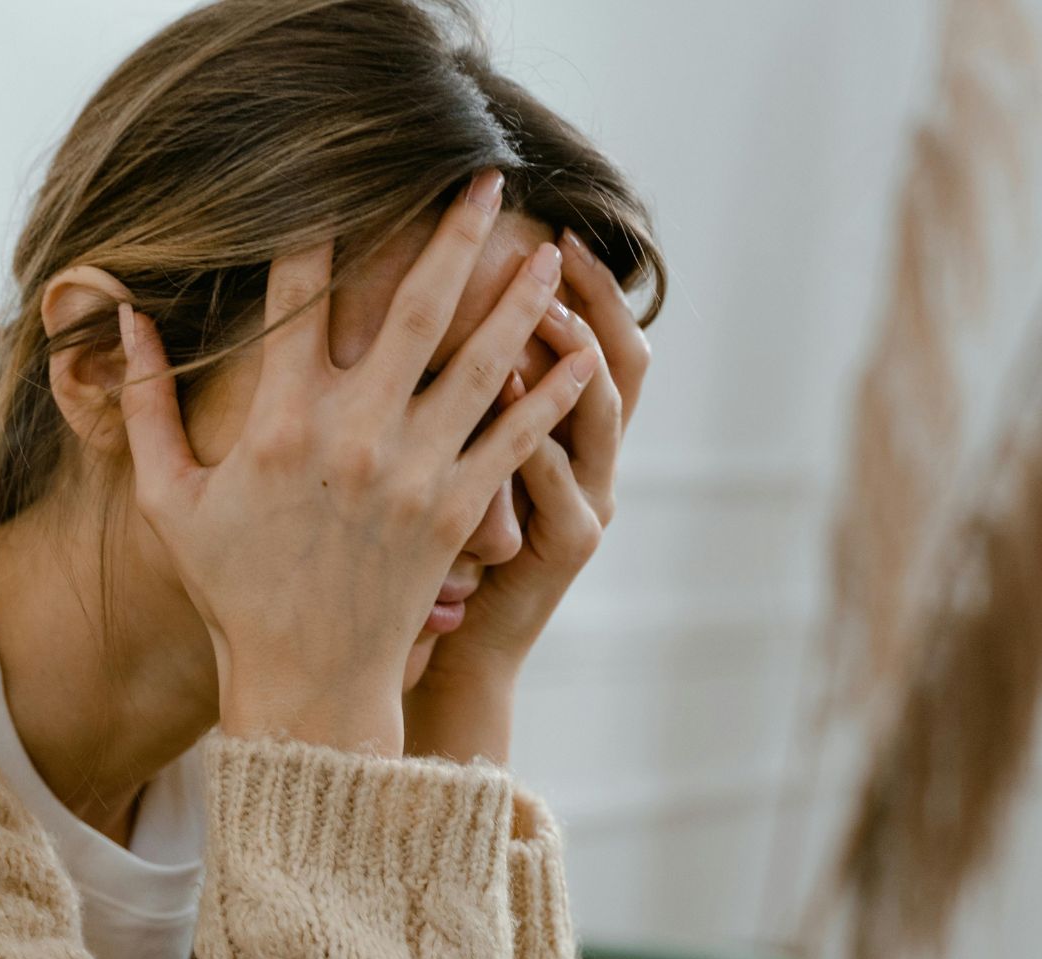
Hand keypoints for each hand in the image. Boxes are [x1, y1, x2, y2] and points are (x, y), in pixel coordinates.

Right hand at [115, 169, 599, 755]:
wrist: (306, 681)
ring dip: (518, 298)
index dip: (318, 229)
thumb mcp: (168, 499)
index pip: (300, 297)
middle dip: (455, 234)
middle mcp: (355, 433)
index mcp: (280, 421)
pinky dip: (552, 394)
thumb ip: (144, 407)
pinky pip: (516, 438)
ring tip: (549, 249)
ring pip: (482, 362)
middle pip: (417, 307)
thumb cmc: (233, 588)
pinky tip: (580, 352)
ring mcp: (415, 471)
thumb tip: (126, 321)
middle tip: (486, 177)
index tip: (338, 179)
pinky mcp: (458, 511)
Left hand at [405, 225, 651, 765]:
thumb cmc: (432, 553)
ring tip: (540, 307)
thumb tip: (420, 300)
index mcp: (567, 432)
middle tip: (557, 244)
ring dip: (572, 356)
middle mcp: (592, 460)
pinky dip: (539, 434)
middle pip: (621, 359)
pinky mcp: (565, 546)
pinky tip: (511, 393)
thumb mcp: (454, 463)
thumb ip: (453, 392)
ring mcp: (587, 502)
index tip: (552, 225)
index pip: (592, 338)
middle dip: (594, 299)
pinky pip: (560, 481)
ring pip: (599, 413)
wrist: (446, 651)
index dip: (588, 284)